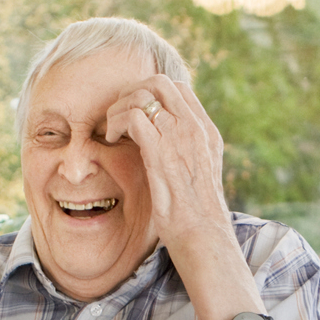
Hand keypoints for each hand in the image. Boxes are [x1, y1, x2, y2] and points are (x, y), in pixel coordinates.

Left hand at [105, 76, 230, 249]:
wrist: (204, 236)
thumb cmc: (197, 214)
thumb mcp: (199, 174)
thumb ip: (187, 153)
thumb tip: (166, 145)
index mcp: (207, 132)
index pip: (179, 89)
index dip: (151, 93)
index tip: (135, 112)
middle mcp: (195, 128)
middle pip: (159, 83)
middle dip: (132, 93)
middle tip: (119, 116)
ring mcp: (179, 138)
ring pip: (143, 96)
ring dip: (119, 108)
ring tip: (112, 130)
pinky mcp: (161, 153)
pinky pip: (134, 118)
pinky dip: (117, 123)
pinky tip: (112, 140)